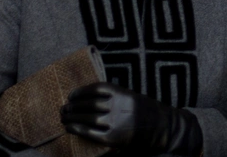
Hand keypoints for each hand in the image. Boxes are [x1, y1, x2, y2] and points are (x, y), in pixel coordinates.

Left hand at [61, 82, 202, 155]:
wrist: (162, 129)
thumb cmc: (146, 112)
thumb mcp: (132, 97)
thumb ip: (115, 96)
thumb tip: (89, 97)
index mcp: (124, 94)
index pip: (97, 89)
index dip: (82, 91)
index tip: (71, 95)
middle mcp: (120, 106)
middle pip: (90, 104)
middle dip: (73, 106)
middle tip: (63, 108)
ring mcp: (116, 123)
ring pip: (88, 118)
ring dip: (72, 117)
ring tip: (64, 117)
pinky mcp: (113, 138)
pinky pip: (91, 133)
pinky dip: (77, 129)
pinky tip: (70, 128)